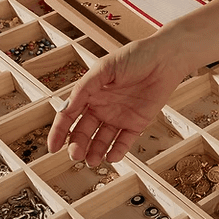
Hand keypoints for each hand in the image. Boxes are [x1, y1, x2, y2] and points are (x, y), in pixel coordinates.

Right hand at [47, 36, 187, 166]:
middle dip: (78, 145)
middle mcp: (102, 107)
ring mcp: (119, 117)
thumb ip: (85, 87)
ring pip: (102, 140)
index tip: (52, 148)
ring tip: (92, 161)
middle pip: (84, 132)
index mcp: (90, 93)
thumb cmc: (135, 57)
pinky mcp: (137, 123)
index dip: (59, 132)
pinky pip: (124, 141)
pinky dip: (118, 151)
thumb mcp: (105, 68)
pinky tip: (112, 157)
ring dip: (95, 151)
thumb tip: (66, 107)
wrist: (165, 59)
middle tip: (76, 156)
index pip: (69, 115)